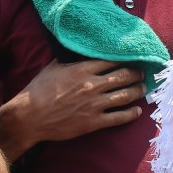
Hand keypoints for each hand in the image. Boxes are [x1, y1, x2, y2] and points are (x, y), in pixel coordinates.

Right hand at [0, 59, 143, 157]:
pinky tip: (138, 111)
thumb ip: (70, 60)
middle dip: (137, 74)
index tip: (134, 58)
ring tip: (143, 89)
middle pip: (124, 76)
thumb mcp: (53, 68)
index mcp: (83, 70)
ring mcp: (95, 104)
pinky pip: (119, 118)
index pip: (112, 60)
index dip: (126, 59)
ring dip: (138, 91)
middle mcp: (93, 85)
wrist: (29, 117)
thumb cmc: (38, 91)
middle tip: (142, 73)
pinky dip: (131, 114)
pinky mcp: (94, 122)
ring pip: (126, 95)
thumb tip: (80, 51)